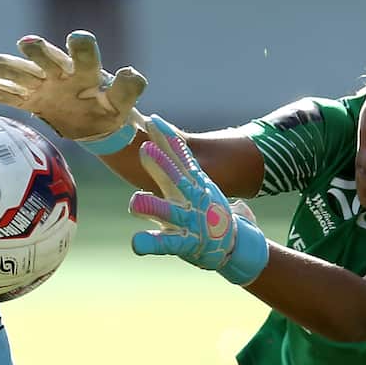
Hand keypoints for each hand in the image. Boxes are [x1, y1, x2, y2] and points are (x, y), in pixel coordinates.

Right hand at [0, 31, 146, 147]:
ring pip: (25, 74)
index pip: (84, 55)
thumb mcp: (123, 102)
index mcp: (87, 71)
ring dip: (9, 68)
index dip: (80, 47)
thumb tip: (130, 72)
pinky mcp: (32, 101)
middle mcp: (63, 72)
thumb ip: (128, 89)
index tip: (76, 37)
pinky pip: (13, 96)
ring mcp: (45, 85)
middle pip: (49, 59)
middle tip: (27, 43)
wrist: (96, 123)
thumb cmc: (111, 108)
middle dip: (39, 52)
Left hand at [128, 115, 269, 285]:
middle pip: (175, 178)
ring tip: (135, 201)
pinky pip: (166, 244)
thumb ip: (174, 164)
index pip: (180, 156)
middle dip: (161, 164)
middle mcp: (191, 198)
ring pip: (168, 211)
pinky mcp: (184, 243)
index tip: (153, 121)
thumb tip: (151, 140)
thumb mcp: (192, 184)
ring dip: (153, 206)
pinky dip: (150, 243)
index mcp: (192, 182)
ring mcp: (188, 221)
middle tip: (145, 149)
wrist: (230, 242)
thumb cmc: (201, 209)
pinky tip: (136, 243)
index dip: (166, 139)